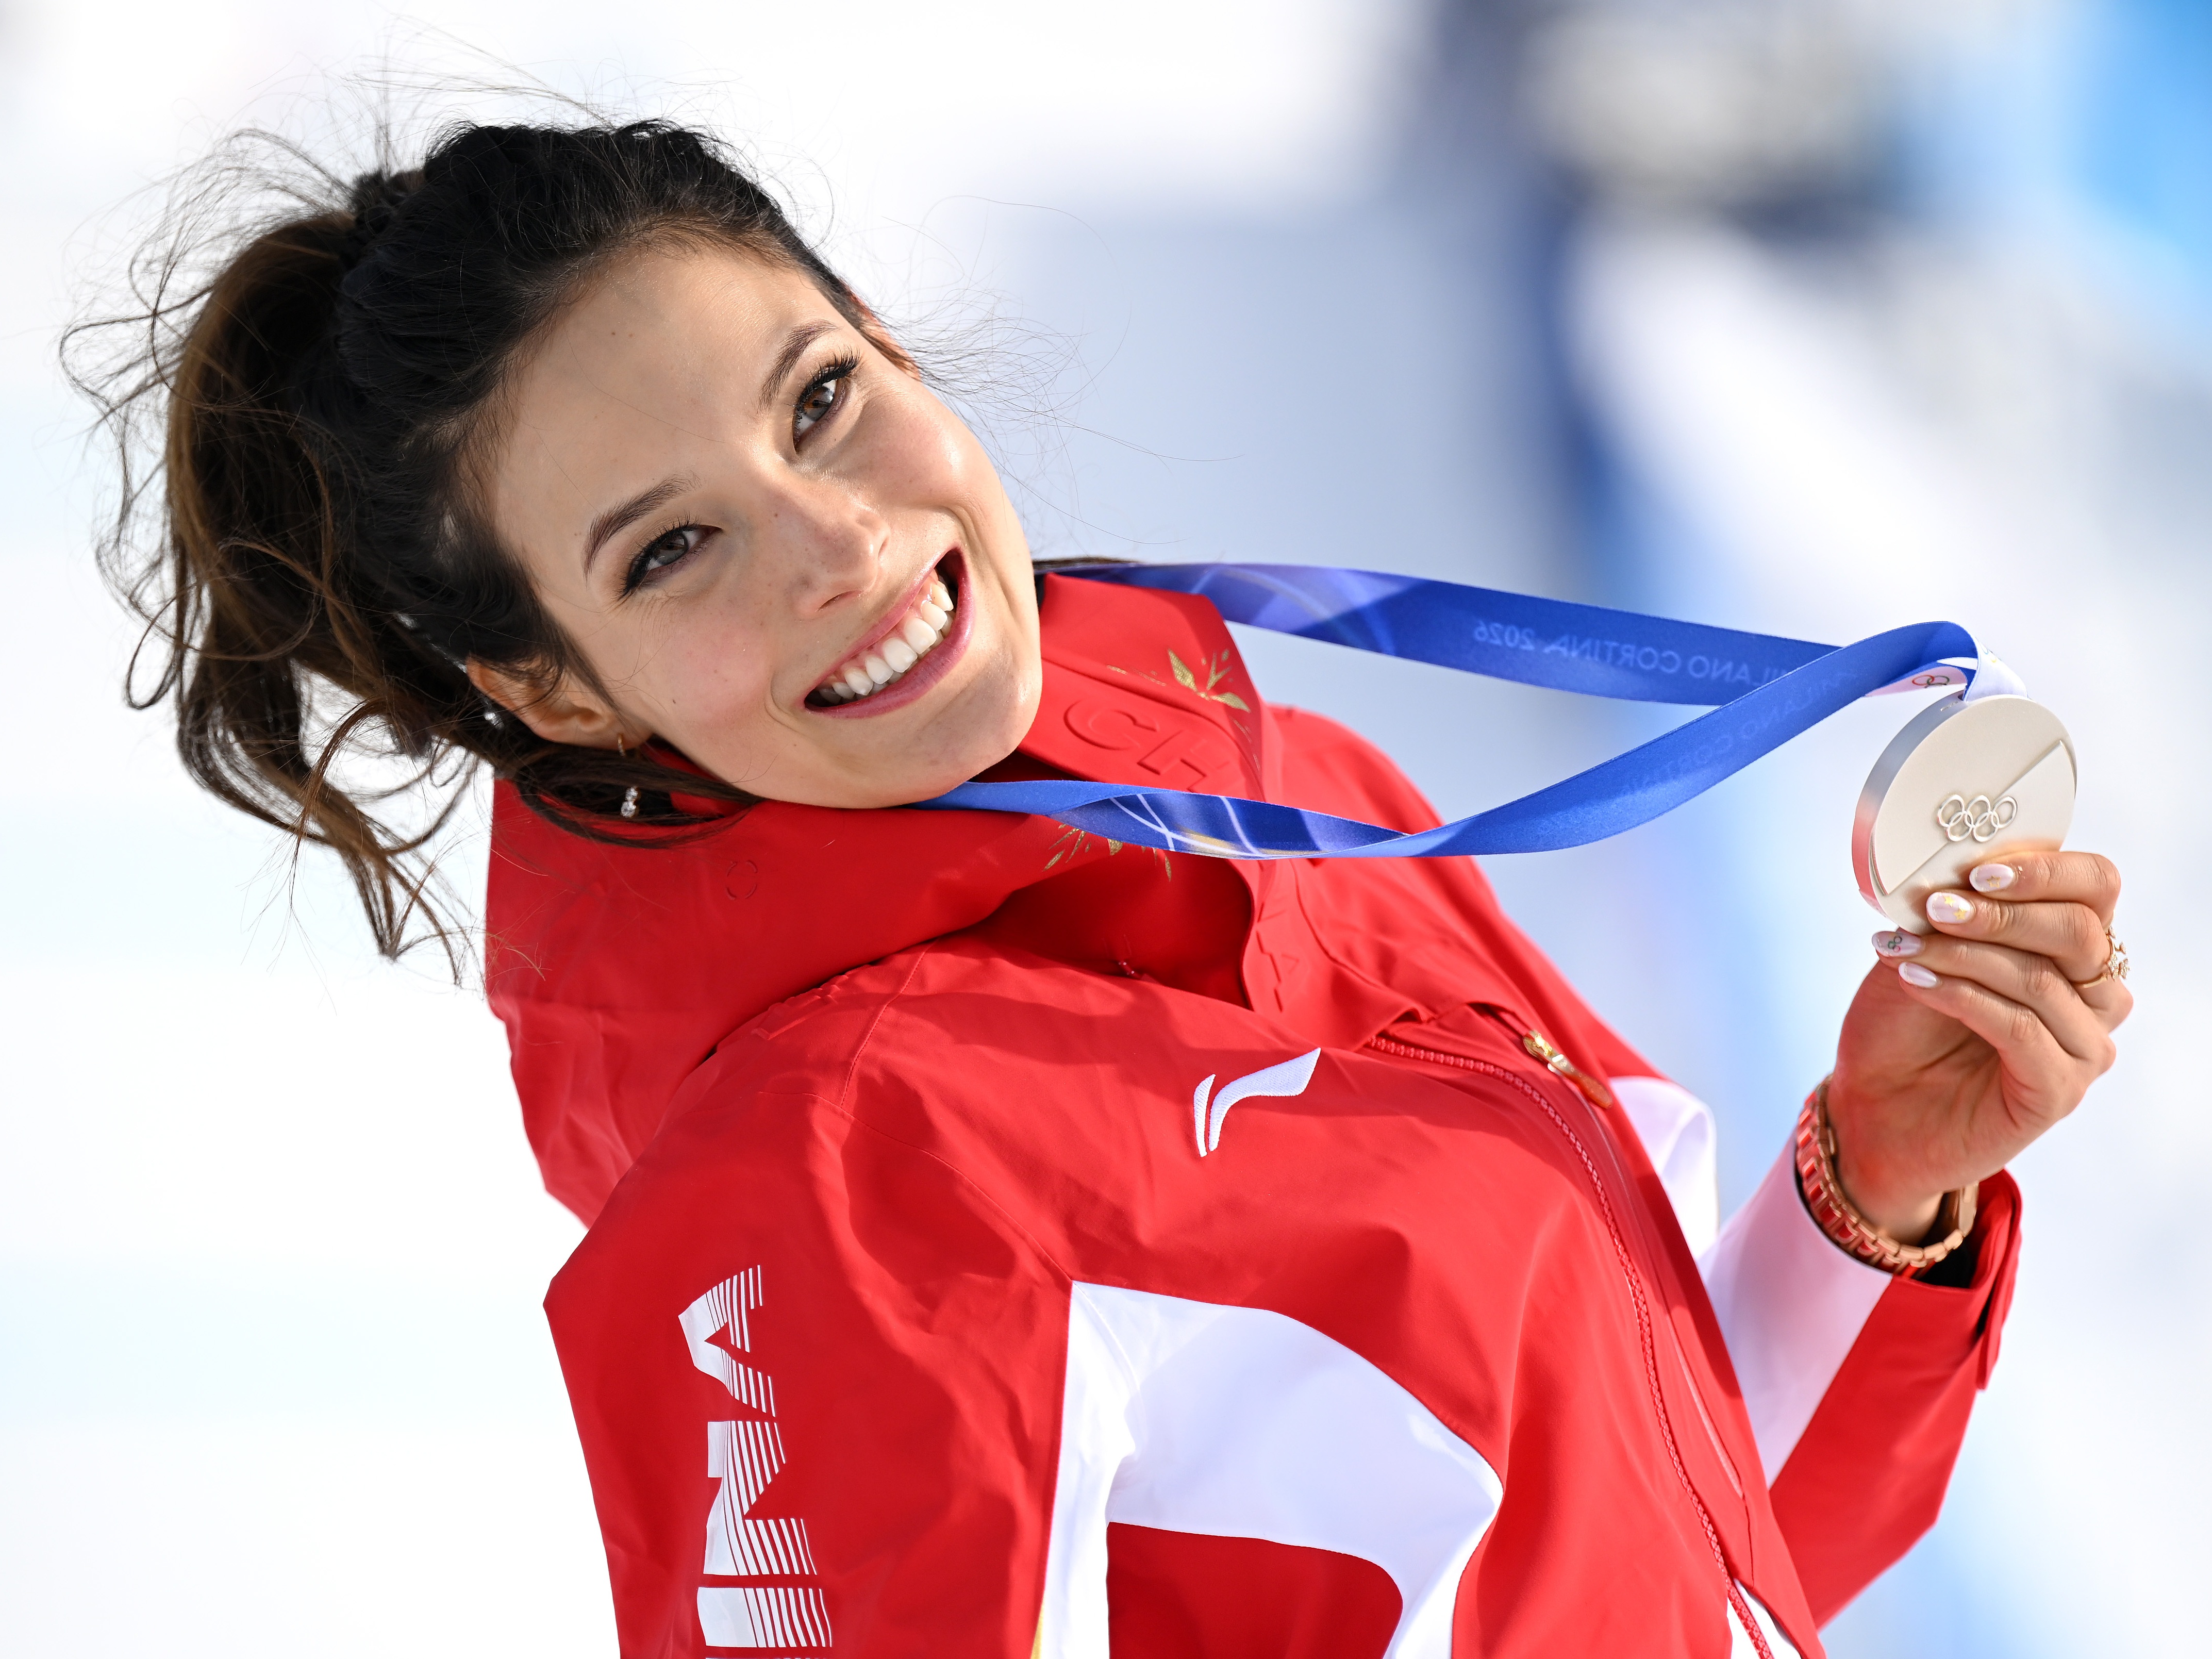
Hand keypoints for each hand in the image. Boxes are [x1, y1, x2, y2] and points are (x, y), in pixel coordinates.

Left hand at [1828, 850, 2130, 1240]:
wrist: (1871, 1107)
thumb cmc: (1900, 1027)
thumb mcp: (1917, 950)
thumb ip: (1945, 911)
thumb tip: (1948, 865)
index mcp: (2069, 947)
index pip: (2096, 887)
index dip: (2045, 871)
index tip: (1975, 871)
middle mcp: (2092, 995)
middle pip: (2080, 931)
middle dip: (1999, 913)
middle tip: (1936, 908)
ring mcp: (2083, 1046)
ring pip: (2042, 979)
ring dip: (1966, 955)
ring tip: (1904, 950)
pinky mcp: (2059, 1090)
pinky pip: (2022, 1030)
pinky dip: (1964, 998)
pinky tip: (1918, 983)